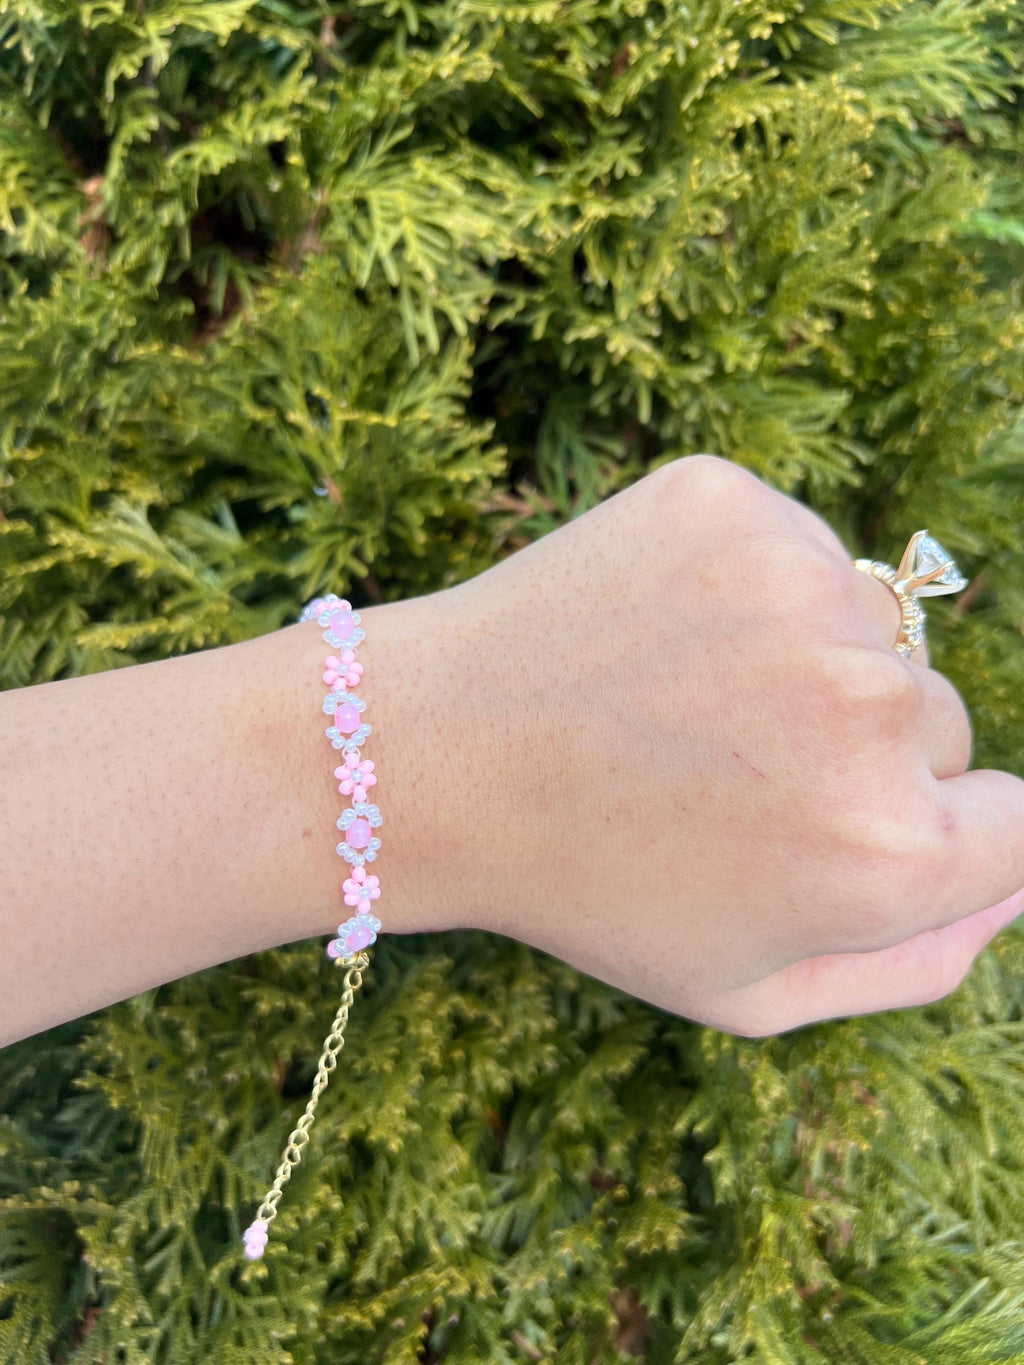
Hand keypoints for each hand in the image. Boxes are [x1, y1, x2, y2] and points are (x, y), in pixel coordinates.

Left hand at [428, 455, 1023, 1035]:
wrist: (432, 757)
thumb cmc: (587, 887)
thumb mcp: (749, 988)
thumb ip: (914, 961)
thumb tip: (1012, 883)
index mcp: (886, 851)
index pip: (1019, 826)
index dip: (936, 832)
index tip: (850, 824)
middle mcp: (868, 710)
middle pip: (945, 727)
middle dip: (860, 758)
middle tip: (724, 775)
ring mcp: (802, 590)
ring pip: (876, 632)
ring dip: (805, 665)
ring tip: (681, 704)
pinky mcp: (733, 507)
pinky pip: (802, 552)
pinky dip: (750, 589)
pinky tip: (660, 634)